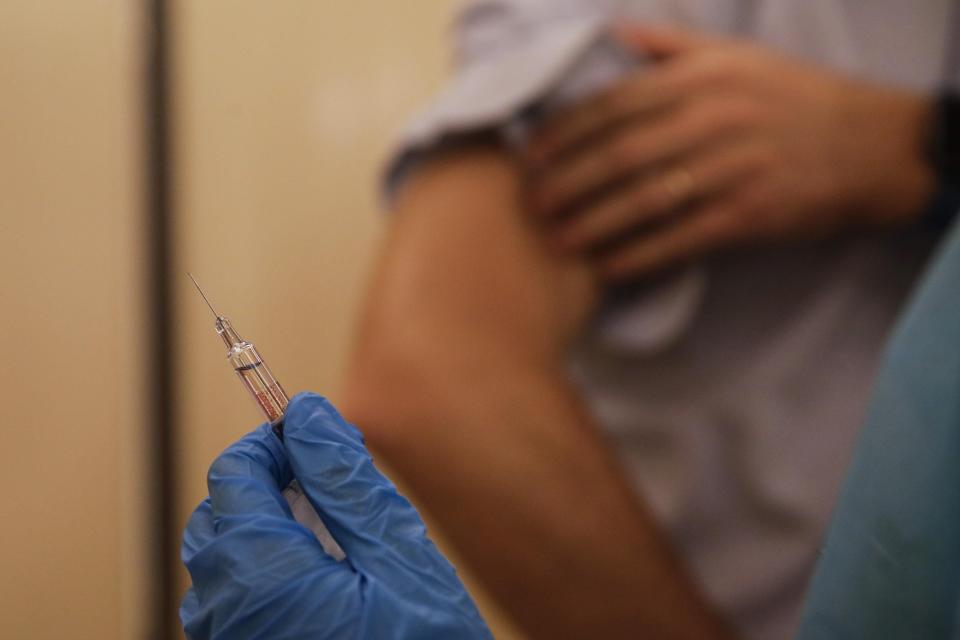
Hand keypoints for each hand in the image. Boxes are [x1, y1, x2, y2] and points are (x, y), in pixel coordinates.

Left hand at [180, 392, 491, 638]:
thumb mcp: (400, 562)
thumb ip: (348, 482)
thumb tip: (312, 415)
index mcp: (261, 577)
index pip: (235, 475)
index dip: (272, 442)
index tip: (312, 438)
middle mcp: (225, 615)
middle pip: (217, 514)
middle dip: (263, 484)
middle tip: (325, 487)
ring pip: (219, 559)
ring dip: (261, 527)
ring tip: (327, 535)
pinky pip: (227, 601)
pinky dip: (260, 570)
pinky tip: (316, 580)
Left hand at [525, 26, 933, 278]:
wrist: (873, 144)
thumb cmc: (795, 98)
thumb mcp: (737, 56)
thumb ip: (670, 46)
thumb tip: (611, 33)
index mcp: (702, 77)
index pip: (614, 104)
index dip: (566, 133)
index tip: (531, 156)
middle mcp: (713, 118)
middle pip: (620, 154)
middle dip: (567, 182)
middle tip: (530, 205)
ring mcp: (733, 168)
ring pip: (646, 199)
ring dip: (593, 223)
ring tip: (556, 241)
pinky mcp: (751, 214)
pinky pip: (682, 238)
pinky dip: (640, 254)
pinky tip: (607, 267)